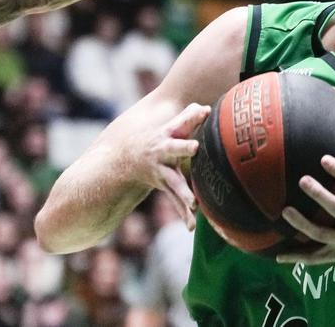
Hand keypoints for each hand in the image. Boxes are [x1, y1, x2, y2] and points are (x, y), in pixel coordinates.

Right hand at [126, 103, 210, 229]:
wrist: (127, 158)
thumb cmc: (158, 138)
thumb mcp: (170, 126)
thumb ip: (189, 117)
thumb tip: (207, 108)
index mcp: (168, 135)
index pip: (182, 122)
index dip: (192, 116)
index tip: (205, 110)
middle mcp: (164, 152)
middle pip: (174, 148)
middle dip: (184, 147)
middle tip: (195, 147)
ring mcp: (163, 171)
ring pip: (174, 182)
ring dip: (184, 192)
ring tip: (193, 203)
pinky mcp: (165, 186)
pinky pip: (175, 201)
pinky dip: (183, 214)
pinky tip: (191, 226)